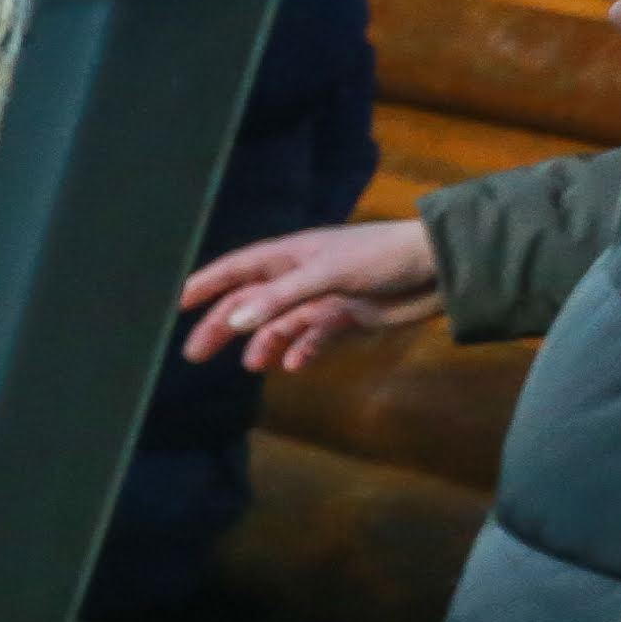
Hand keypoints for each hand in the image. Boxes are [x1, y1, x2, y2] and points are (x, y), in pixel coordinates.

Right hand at [180, 217, 441, 371]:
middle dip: (223, 327)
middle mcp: (301, 277)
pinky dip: (302, 352)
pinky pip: (313, 339)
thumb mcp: (325, 273)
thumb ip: (280, 298)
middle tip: (195, 353)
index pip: (238, 269)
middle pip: (251, 303)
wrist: (441, 268)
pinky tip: (295, 365)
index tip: (180, 302)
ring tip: (251, 365)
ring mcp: (322, 298)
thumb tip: (236, 322)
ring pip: (279, 325)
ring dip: (264, 344)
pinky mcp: (345, 318)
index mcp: (291, 256)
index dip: (208, 283)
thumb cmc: (382, 257)